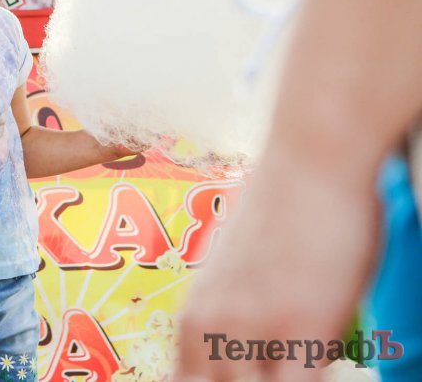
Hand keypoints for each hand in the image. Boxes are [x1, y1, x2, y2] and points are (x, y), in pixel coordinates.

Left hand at [174, 160, 379, 380]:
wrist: (310, 158)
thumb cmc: (280, 206)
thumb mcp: (236, 271)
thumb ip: (231, 312)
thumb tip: (235, 343)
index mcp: (194, 317)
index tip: (231, 374)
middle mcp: (213, 327)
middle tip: (272, 368)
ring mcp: (256, 329)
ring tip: (300, 363)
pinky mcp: (304, 328)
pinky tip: (323, 365)